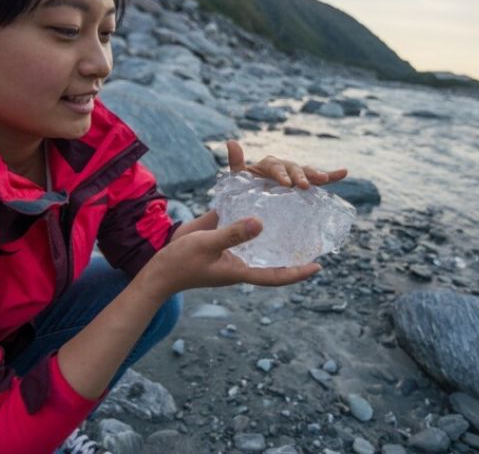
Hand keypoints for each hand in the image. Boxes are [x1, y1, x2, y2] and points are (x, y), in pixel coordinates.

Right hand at [147, 217, 320, 298]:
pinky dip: (252, 219)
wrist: (160, 267)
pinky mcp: (222, 238)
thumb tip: (261, 223)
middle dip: (292, 253)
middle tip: (314, 239)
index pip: (276, 275)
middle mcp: (241, 260)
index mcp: (241, 269)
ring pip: (259, 242)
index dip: (297, 273)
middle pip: (273, 259)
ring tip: (295, 219)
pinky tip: (261, 203)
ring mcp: (232, 250)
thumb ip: (233, 234)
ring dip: (275, 233)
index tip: (318, 267)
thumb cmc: (182, 263)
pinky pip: (242, 229)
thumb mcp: (207, 245)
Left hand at [227, 140, 346, 188]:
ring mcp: (295, 176)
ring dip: (316, 174)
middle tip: (303, 185)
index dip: (280, 174)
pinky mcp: (304, 185)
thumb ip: (236, 162)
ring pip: (306, 173)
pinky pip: (319, 180)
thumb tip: (231, 142)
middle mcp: (283, 167)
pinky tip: (343, 172)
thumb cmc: (242, 190)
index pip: (275, 166)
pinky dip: (332, 175)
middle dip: (300, 176)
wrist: (251, 203)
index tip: (285, 184)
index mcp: (268, 165)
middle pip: (293, 169)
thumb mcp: (237, 178)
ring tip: (324, 179)